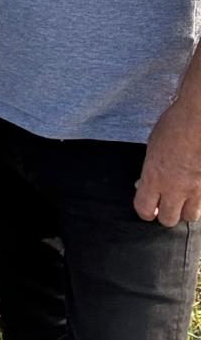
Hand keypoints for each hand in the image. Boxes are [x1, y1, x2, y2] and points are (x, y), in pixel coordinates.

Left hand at [134, 100, 200, 225]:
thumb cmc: (174, 126)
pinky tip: (196, 188)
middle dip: (165, 214)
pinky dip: (199, 200)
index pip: (144, 209)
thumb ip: (149, 170)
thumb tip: (143, 185)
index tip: (148, 208)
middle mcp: (174, 187)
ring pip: (190, 216)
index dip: (145, 212)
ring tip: (183, 199)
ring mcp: (196, 188)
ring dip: (186, 210)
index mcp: (154, 177)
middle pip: (168, 220)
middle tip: (166, 204)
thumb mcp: (152, 147)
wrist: (198, 119)